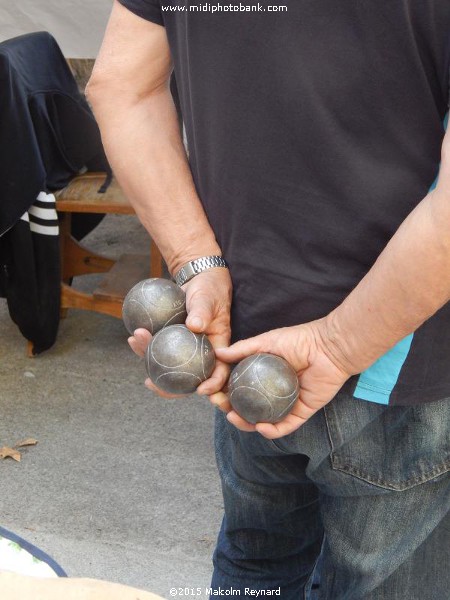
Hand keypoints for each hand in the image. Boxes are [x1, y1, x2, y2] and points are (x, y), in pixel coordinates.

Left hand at [128, 268, 231, 402]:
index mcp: (218, 348)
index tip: (201, 390)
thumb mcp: (207, 298)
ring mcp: (185, 349)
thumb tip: (194, 326)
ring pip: (169, 365)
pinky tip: (132, 338)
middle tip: (150, 383)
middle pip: (189, 378)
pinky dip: (145, 345)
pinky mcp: (172, 342)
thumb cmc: (209, 289)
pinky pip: (158, 348)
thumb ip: (202, 311)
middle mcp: (201, 353)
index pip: (220, 372)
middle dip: (169, 388)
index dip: (213, 385)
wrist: (198, 280)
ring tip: (135, 345)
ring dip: (149, 360)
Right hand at [213, 318, 351, 438]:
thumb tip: (218, 353)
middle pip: (246, 407)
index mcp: (263, 377)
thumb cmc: (299, 340)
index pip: (238, 388)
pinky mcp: (301, 413)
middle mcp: (272, 393)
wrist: (328, 348)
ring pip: (261, 421)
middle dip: (229, 409)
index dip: (223, 392)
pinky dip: (271, 430)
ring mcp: (285, 404)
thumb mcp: (265, 341)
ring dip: (245, 424)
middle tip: (220, 404)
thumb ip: (243, 349)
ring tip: (234, 417)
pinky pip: (284, 427)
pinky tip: (260, 426)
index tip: (210, 391)